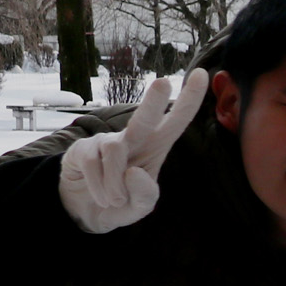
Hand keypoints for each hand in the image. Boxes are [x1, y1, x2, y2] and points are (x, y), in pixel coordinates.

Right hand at [57, 70, 208, 233]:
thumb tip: (133, 171)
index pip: (176, 121)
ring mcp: (105, 141)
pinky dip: (101, 188)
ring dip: (116, 184)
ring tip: (116, 200)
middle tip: (163, 82)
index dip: (190, 99)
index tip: (203, 73)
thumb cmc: (122, 203)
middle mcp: (133, 138)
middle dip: (153, 101)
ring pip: (115, 151)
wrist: (86, 211)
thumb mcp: (141, 206)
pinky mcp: (82, 149)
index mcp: (156, 146)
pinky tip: (101, 197)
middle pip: (145, 118)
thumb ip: (144, 194)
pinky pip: (94, 164)